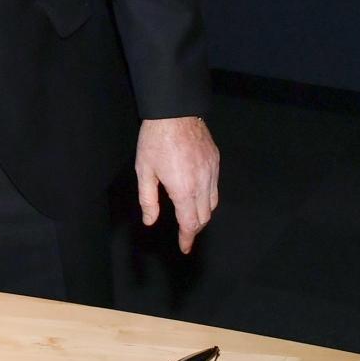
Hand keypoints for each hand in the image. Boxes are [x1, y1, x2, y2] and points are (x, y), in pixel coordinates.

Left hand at [135, 116, 220, 253]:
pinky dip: (208, 196)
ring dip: (202, 213)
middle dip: (194, 228)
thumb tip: (150, 221)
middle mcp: (203, 183)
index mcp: (184, 189)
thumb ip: (148, 199)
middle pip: (204, 216)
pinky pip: (215, 186)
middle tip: (184, 232)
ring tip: (190, 216)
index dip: (187, 238)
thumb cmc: (155, 140)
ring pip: (213, 203)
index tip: (184, 248)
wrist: (174, 112)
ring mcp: (212, 171)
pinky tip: (197, 193)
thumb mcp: (144, 171)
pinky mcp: (215, 161)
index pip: (190, 223)